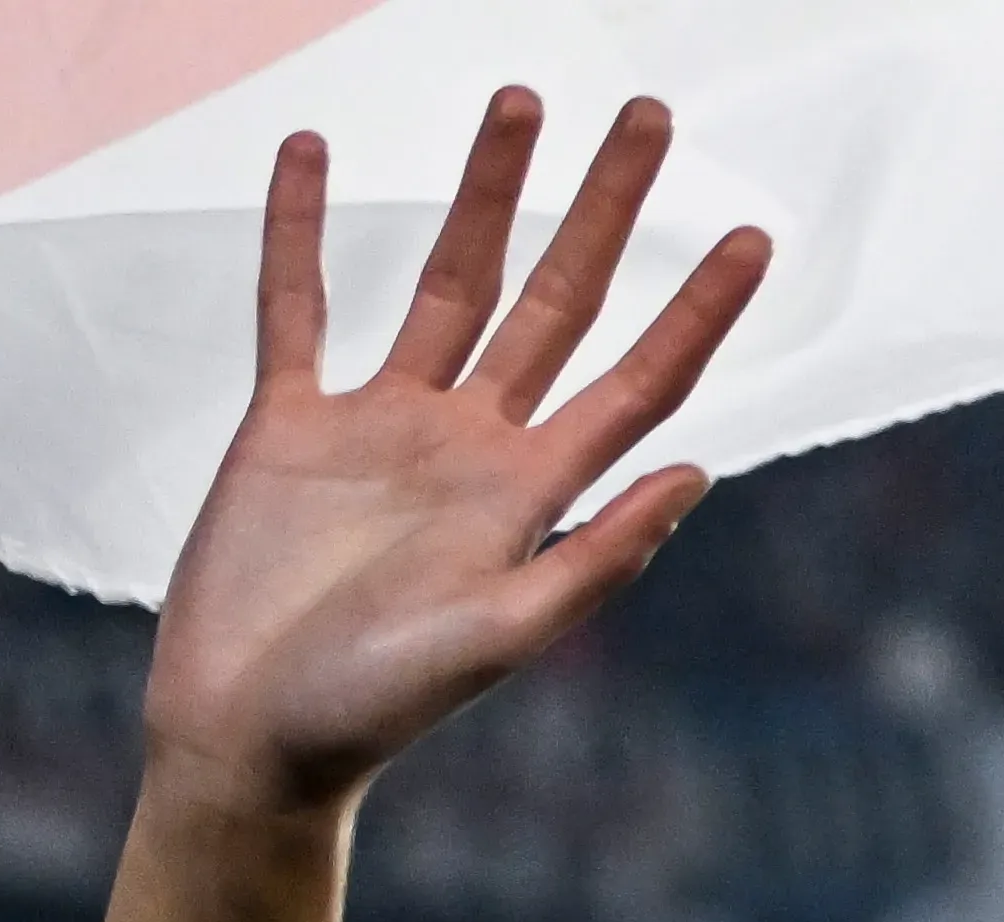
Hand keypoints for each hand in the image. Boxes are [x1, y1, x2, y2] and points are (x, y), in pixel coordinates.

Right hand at [95, 92, 770, 921]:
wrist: (251, 739)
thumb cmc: (374, 712)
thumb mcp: (499, 639)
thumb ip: (595, 560)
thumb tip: (699, 474)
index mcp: (533, 497)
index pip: (639, 383)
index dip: (696, 311)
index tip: (752, 234)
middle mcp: (473, 447)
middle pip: (557, 302)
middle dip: (604, 209)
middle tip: (651, 114)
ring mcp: (383, 427)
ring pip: (447, 283)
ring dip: (485, 193)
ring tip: (520, 100)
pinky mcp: (289, 423)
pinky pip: (299, 307)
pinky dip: (301, 230)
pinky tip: (311, 153)